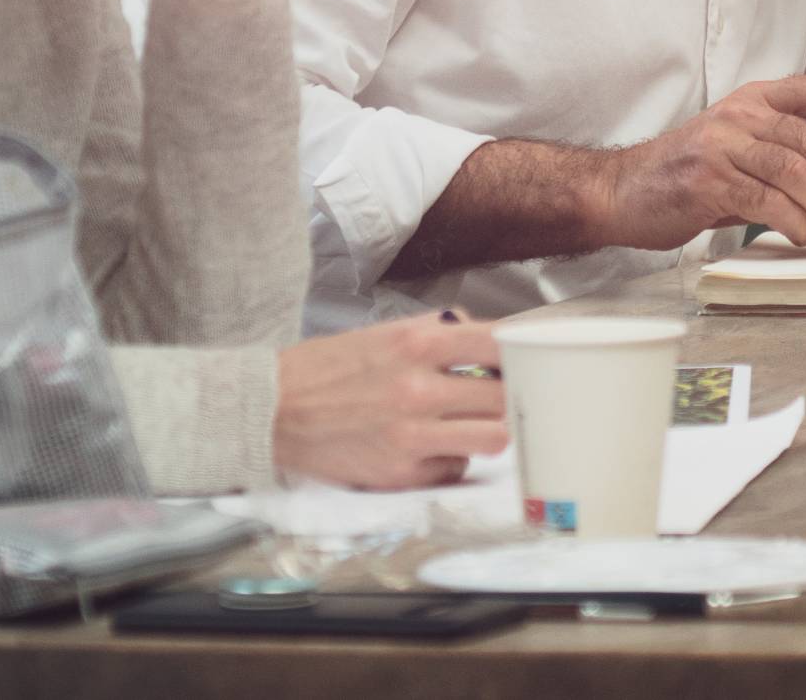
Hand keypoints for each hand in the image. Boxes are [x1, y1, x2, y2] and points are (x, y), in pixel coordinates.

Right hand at [270, 313, 508, 489]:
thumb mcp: (387, 332)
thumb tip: (489, 337)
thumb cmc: (332, 368)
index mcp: (418, 343)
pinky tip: (435, 445)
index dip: (523, 351)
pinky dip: (453, 457)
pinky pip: (456, 467)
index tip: (530, 356)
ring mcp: (412, 435)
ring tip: (477, 422)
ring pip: (493, 437)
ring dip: (492, 429)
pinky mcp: (401, 472)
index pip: (499, 343)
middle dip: (512, 394)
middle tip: (508, 394)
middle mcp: (419, 388)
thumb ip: (441, 332)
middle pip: (505, 395)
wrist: (275, 408)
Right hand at [595, 75, 805, 250]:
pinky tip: (802, 235)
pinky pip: (767, 201)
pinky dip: (795, 222)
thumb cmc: (685, 175)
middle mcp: (739, 115)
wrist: (621, 192)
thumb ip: (783, 158)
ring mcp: (722, 146)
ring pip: (796, 173)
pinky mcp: (709, 181)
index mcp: (752, 100)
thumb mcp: (737, 150)